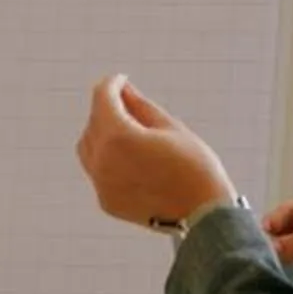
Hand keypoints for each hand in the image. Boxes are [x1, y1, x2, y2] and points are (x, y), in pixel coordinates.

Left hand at [76, 76, 237, 228]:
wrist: (204, 214)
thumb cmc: (194, 166)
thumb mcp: (170, 127)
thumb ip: (140, 106)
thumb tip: (124, 89)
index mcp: (119, 137)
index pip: (103, 98)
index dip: (112, 83)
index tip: (121, 79)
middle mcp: (102, 161)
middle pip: (94, 122)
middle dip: (108, 109)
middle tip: (129, 104)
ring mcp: (101, 184)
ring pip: (88, 148)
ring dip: (102, 133)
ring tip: (129, 131)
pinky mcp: (106, 201)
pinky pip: (97, 172)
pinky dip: (108, 159)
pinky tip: (132, 160)